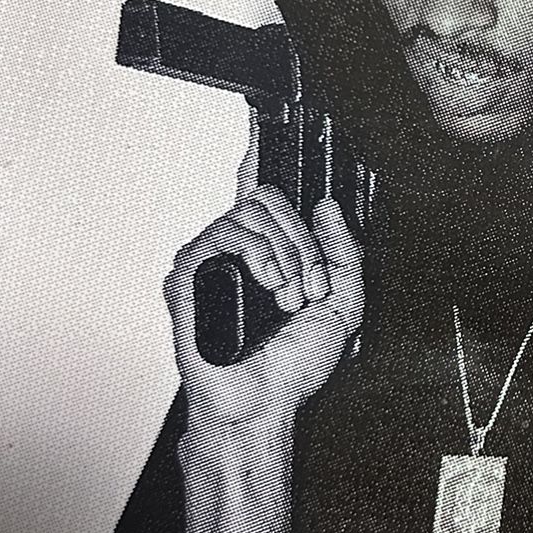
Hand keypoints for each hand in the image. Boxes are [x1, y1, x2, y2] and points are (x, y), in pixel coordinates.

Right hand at [166, 118, 363, 430]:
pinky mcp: (188, 274)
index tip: (259, 129)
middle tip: (309, 285)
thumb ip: (344, 252)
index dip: (256, 158)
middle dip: (303, 241)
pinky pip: (228, 235)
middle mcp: (232, 252)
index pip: (257, 193)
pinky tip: (266, 294)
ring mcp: (206, 261)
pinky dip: (261, 260)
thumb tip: (328, 208)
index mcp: (263, 254)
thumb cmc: (290, 367)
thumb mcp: (342, 303)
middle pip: (267, 196)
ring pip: (252, 212)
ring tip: (288, 299)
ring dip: (288, 256)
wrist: (263, 403)